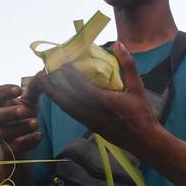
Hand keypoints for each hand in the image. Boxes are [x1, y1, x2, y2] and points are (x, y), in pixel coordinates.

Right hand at [0, 77, 42, 158]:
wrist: (22, 140)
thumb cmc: (23, 114)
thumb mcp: (29, 100)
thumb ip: (35, 88)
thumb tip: (43, 73)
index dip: (5, 91)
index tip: (19, 90)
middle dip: (10, 112)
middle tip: (27, 110)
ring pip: (4, 133)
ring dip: (20, 128)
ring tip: (36, 122)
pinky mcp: (7, 148)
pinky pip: (14, 147)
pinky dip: (27, 142)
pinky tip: (39, 136)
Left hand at [31, 43, 165, 157]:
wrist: (143, 140)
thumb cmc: (142, 114)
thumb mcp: (137, 87)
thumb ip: (127, 65)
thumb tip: (118, 44)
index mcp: (101, 101)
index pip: (78, 84)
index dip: (66, 71)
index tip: (59, 59)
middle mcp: (91, 112)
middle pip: (63, 97)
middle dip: (51, 84)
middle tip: (42, 71)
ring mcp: (88, 121)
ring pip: (65, 106)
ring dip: (54, 94)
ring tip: (47, 81)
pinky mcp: (90, 126)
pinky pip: (71, 113)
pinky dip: (63, 102)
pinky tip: (61, 95)